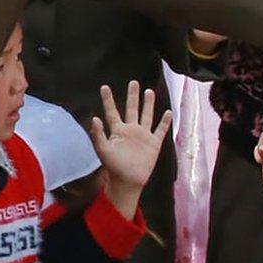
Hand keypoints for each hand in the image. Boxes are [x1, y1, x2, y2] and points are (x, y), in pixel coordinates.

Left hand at [87, 81, 171, 213]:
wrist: (128, 180)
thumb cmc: (113, 167)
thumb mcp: (103, 150)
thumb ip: (98, 134)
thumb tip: (94, 118)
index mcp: (117, 130)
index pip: (112, 111)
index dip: (108, 99)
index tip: (104, 87)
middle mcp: (130, 130)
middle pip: (132, 109)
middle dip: (132, 96)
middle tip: (133, 82)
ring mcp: (143, 136)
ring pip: (147, 116)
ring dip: (148, 104)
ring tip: (149, 91)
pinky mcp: (154, 143)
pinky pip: (160, 130)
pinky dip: (165, 122)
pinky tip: (168, 113)